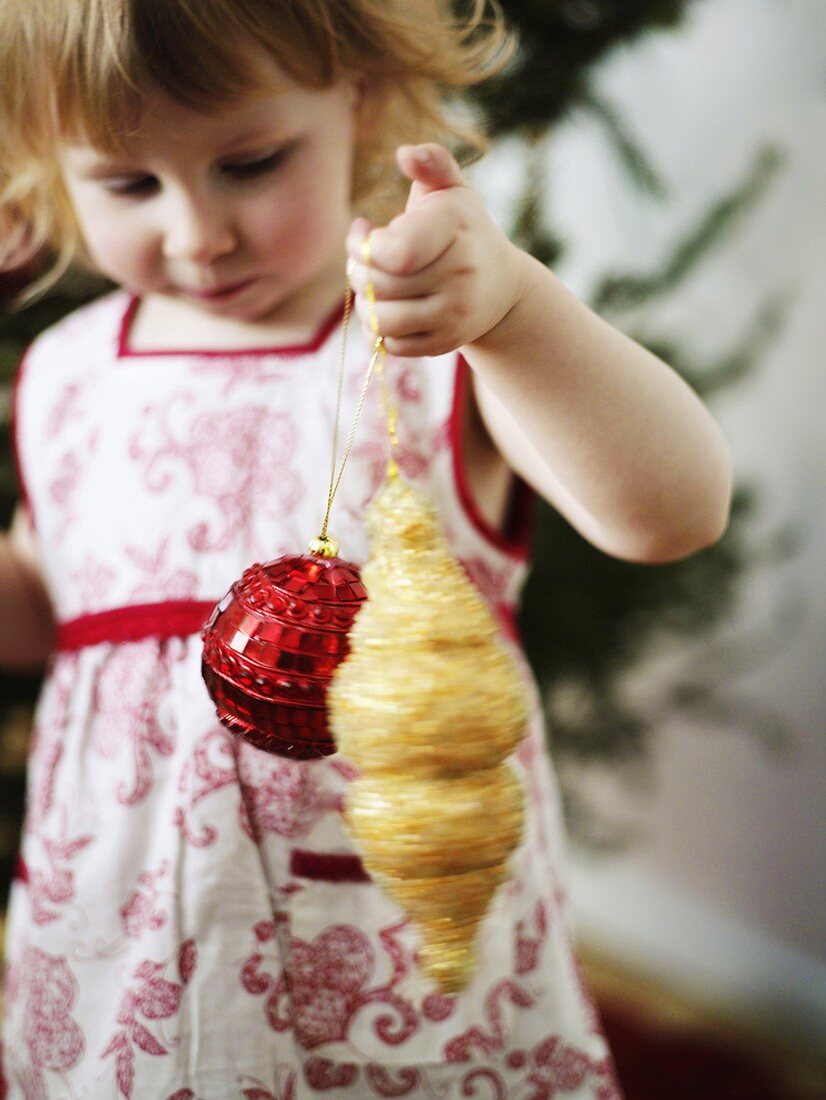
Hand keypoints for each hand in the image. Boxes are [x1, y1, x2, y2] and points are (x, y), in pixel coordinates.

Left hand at [345, 143, 524, 357]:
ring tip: (373, 287)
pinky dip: (380, 331)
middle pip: (379, 285)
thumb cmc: (464, 231)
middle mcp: (460, 276)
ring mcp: (454, 314)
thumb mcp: (454, 191)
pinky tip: (388, 309)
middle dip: (358, 272)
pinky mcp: (445, 343)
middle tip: (362, 261)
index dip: (363, 245)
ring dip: (366, 304)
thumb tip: (406, 153)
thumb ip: (434, 164)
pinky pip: (393, 346)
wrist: (502, 288)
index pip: (394, 253)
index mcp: (456, 230)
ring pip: (382, 320)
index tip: (363, 231)